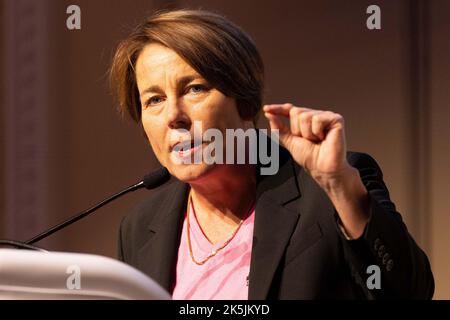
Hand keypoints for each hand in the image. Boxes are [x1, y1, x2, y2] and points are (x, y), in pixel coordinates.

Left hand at [264, 103, 369, 237]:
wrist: (322, 169)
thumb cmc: (309, 157)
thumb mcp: (289, 142)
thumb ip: (279, 129)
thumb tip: (269, 115)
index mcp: (305, 120)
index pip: (290, 110)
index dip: (278, 109)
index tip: (265, 109)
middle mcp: (316, 115)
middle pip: (295, 112)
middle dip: (296, 130)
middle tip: (307, 141)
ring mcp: (326, 116)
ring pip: (305, 116)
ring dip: (307, 133)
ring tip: (316, 141)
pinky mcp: (336, 119)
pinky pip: (317, 119)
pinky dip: (316, 132)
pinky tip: (323, 138)